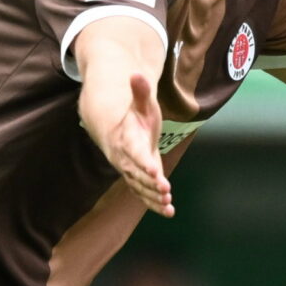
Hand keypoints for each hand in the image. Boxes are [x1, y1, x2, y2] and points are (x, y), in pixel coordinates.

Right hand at [94, 69, 173, 216]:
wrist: (116, 128)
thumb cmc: (133, 114)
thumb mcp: (140, 102)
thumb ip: (139, 91)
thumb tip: (137, 73)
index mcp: (126, 140)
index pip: (135, 153)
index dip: (144, 163)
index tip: (155, 173)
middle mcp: (125, 158)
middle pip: (137, 174)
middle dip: (151, 184)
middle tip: (165, 191)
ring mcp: (130, 171)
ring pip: (140, 187)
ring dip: (153, 197)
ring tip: (167, 205)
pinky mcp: (137, 180)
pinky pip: (144, 194)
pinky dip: (154, 204)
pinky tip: (169, 212)